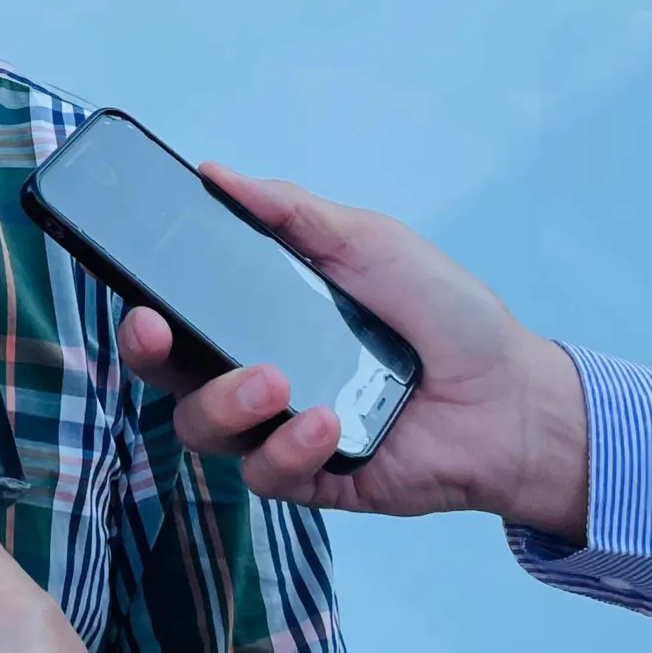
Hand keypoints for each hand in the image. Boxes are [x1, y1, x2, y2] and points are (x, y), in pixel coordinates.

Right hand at [117, 166, 590, 537]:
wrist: (513, 393)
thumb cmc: (446, 314)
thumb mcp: (368, 242)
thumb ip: (292, 211)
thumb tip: (215, 173)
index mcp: (262, 319)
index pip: (180, 317)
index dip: (145, 310)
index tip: (139, 294)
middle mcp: (259, 376)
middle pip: (171, 377)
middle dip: (148, 355)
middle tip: (157, 330)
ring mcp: (281, 431)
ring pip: (205, 431)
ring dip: (225, 402)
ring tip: (272, 381)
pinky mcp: (313, 479)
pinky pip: (267, 474)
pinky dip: (287, 447)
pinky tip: (323, 422)